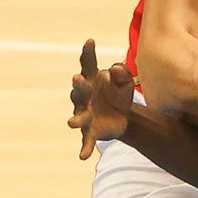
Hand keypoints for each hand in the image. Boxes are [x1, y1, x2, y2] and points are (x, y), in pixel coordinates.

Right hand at [67, 39, 134, 159]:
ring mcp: (86, 114)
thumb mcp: (126, 82)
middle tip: (79, 80)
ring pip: (79, 117)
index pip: (89, 64)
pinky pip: (87, 141)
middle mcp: (85, 96)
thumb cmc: (119, 93)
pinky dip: (85, 148)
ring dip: (76, 119)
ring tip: (71, 122)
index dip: (88, 53)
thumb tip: (114, 69)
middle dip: (79, 86)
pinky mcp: (91, 132)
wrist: (122, 116)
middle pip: (80, 90)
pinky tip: (83, 157)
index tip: (91, 41)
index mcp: (92, 80)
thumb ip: (122, 73)